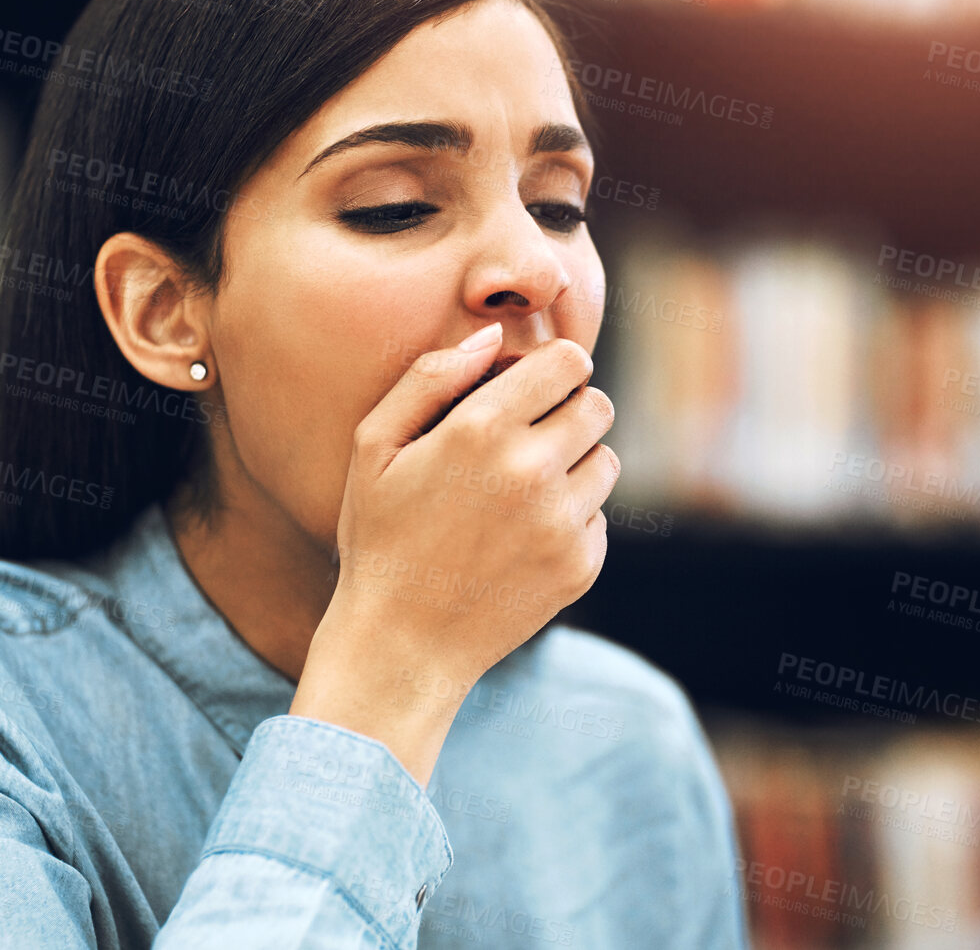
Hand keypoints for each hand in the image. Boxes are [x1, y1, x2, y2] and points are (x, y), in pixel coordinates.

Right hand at [289, 321, 618, 784]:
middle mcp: (530, 470)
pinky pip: (598, 517)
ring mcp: (561, 522)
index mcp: (480, 429)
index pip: (569, 361)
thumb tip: (492, 336)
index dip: (554, 367)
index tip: (534, 386)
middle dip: (570, 411)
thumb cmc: (380, 538)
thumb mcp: (374, 447)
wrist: (400, 644)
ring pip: (606, 461)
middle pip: (598, 406)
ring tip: (523, 492)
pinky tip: (522, 540)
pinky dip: (572, 520)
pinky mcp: (580, 565)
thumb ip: (429, 377)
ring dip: (575, 465)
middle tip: (531, 437)